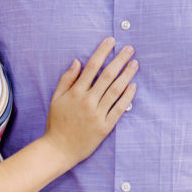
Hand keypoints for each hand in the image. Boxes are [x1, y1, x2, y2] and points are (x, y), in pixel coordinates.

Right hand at [45, 38, 136, 166]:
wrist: (59, 149)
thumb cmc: (56, 122)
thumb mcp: (56, 98)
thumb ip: (66, 79)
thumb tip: (77, 61)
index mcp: (75, 92)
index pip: (92, 67)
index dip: (102, 52)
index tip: (111, 41)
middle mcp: (87, 101)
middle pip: (107, 76)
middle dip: (119, 60)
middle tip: (129, 48)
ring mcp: (97, 114)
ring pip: (115, 90)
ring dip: (126, 75)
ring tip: (135, 63)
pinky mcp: (105, 127)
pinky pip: (118, 109)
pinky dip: (126, 97)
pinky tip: (133, 86)